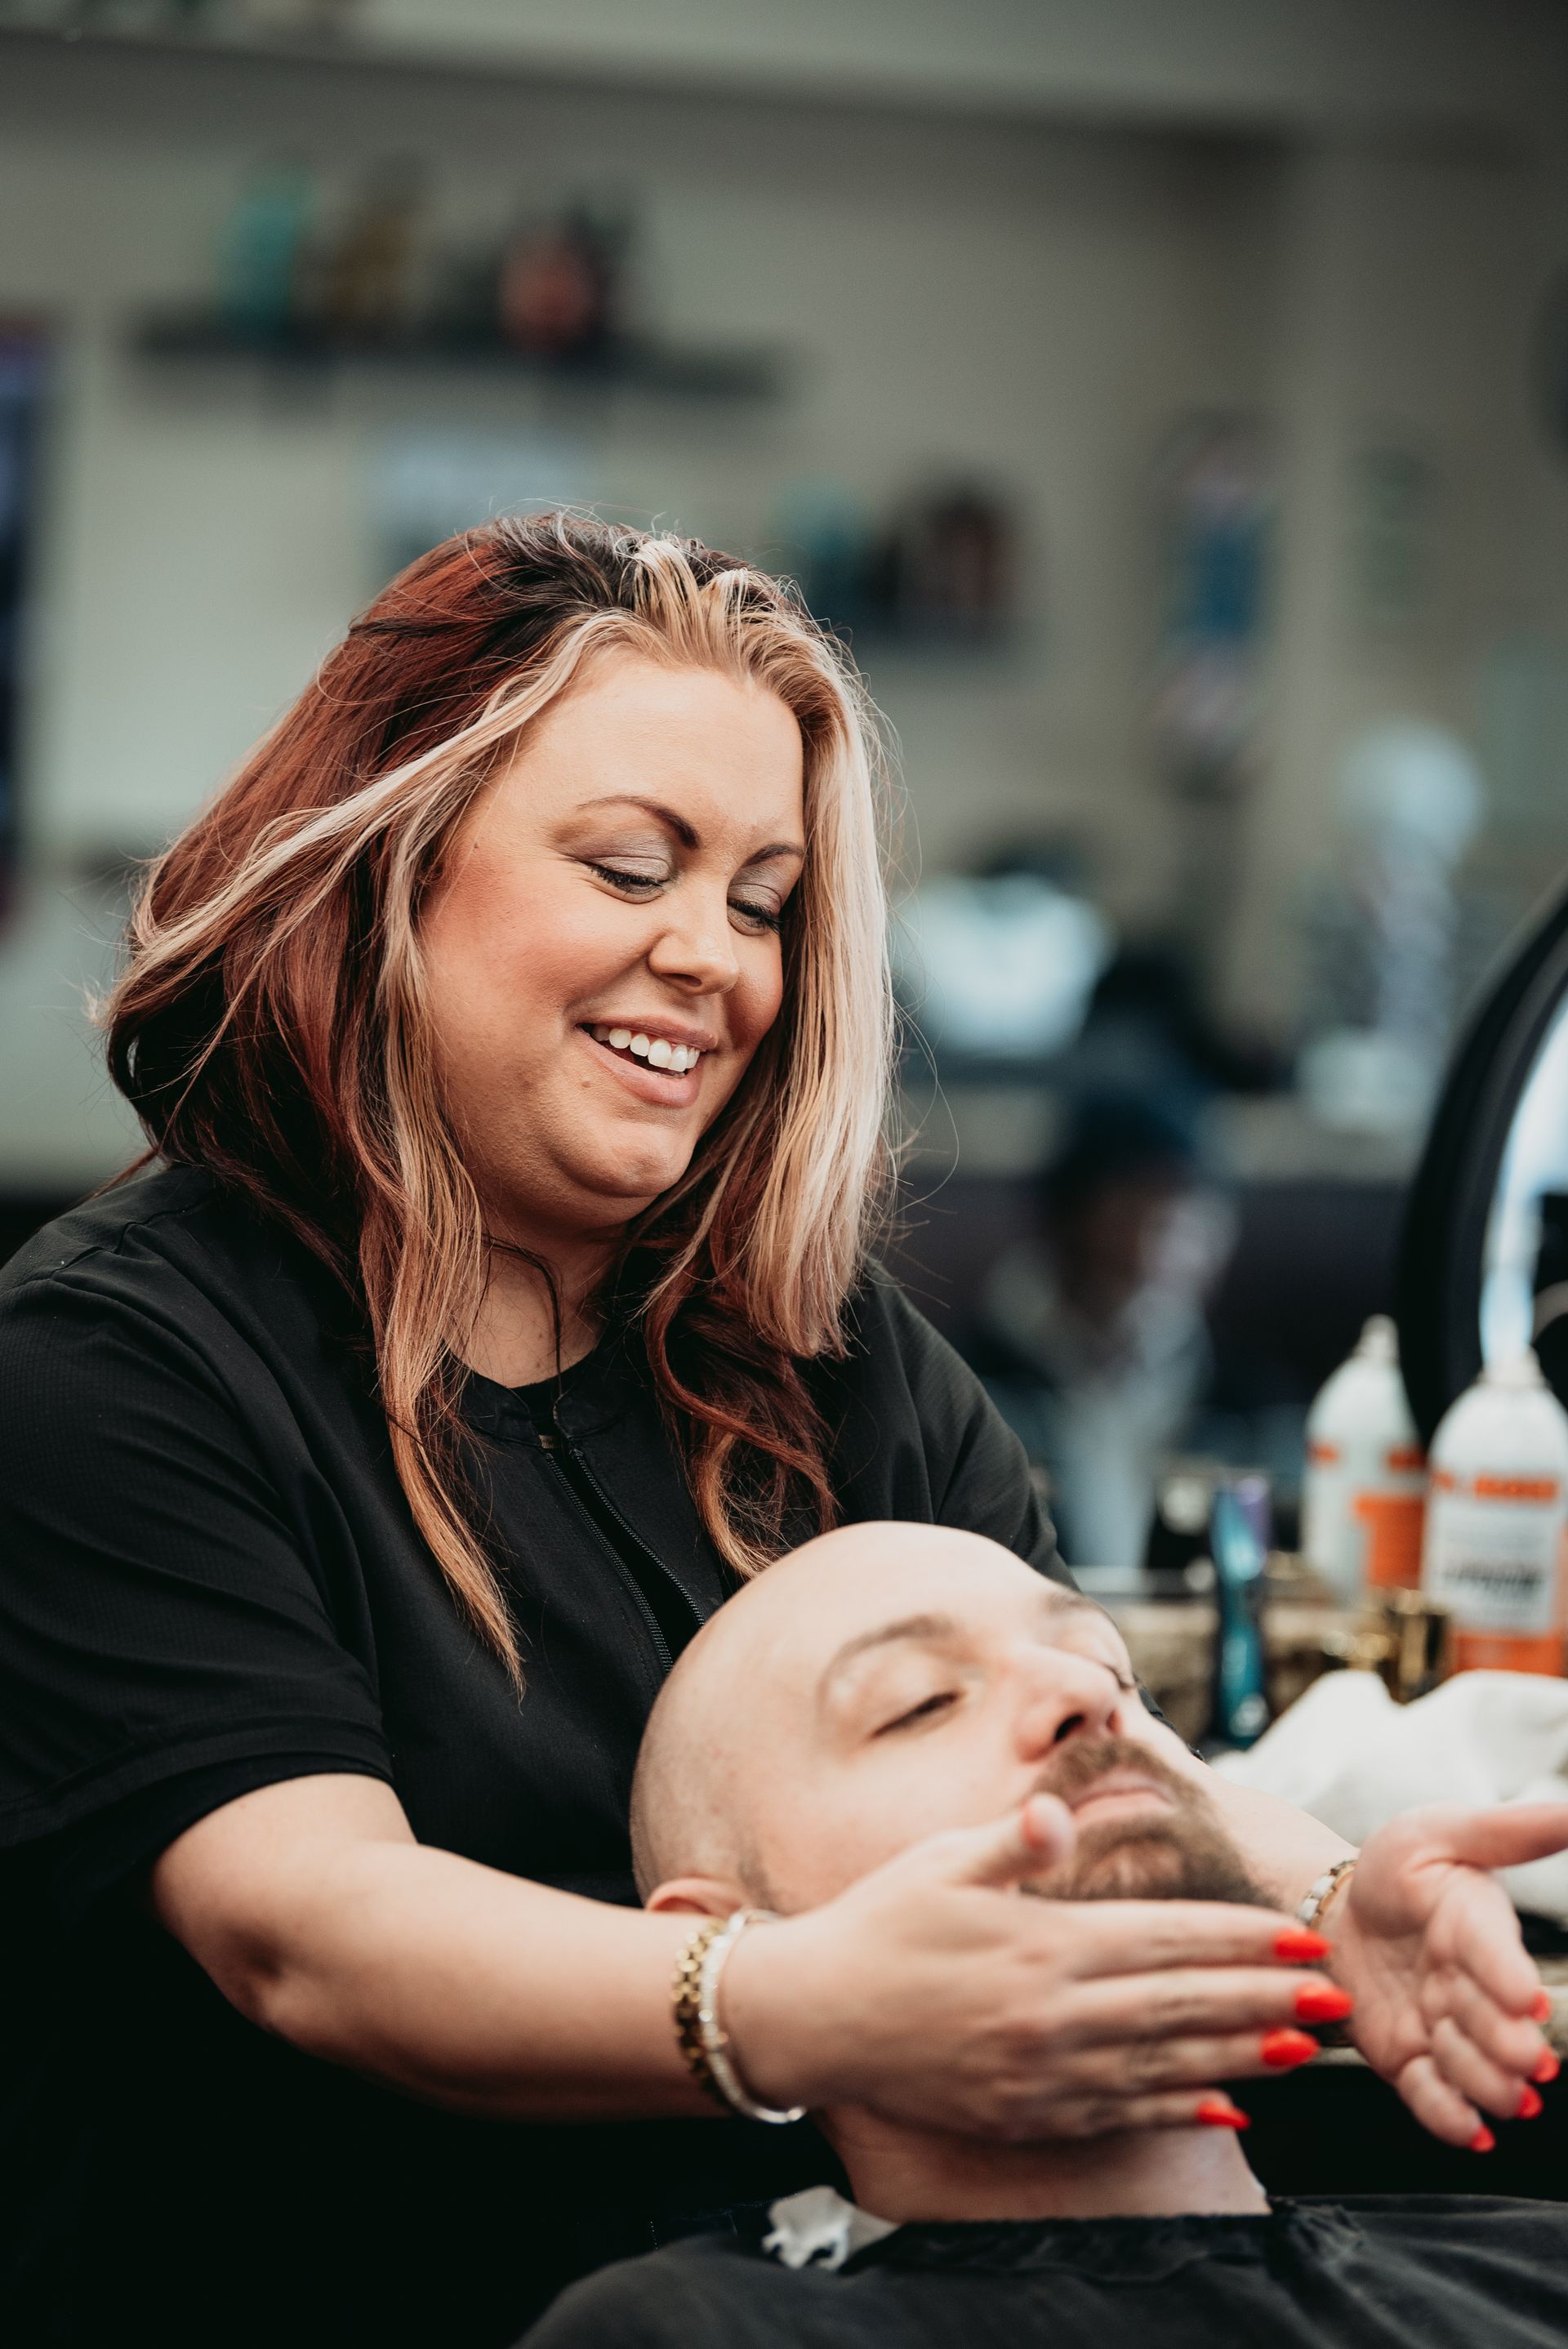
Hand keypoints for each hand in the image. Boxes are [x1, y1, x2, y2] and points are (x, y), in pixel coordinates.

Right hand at [721, 1794, 1343, 2140]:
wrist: (816, 2016)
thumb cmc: (881, 1922)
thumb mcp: (944, 1862)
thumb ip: (1015, 1841)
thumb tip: (1060, 1815)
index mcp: (1044, 1942)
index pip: (1167, 1938)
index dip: (1240, 1940)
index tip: (1298, 1940)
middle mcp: (1054, 2014)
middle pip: (1183, 2005)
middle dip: (1266, 2001)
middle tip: (1332, 2001)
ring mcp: (1044, 2071)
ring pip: (1166, 2064)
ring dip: (1242, 2057)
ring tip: (1301, 2052)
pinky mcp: (1028, 2112)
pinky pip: (1122, 2112)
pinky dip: (1181, 2109)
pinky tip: (1226, 2109)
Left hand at [1332, 1802, 1567, 2147]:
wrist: (1342, 1913)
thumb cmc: (1398, 1869)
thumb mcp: (1440, 1833)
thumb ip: (1508, 1831)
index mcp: (1478, 1925)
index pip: (1495, 1950)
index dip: (1508, 1975)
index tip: (1525, 2000)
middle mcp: (1471, 1986)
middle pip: (1491, 2020)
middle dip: (1506, 2041)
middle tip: (1522, 2058)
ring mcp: (1444, 2028)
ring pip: (1468, 2066)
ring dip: (1482, 2082)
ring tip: (1500, 2095)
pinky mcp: (1411, 2061)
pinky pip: (1431, 2098)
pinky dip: (1450, 2118)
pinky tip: (1471, 2132)